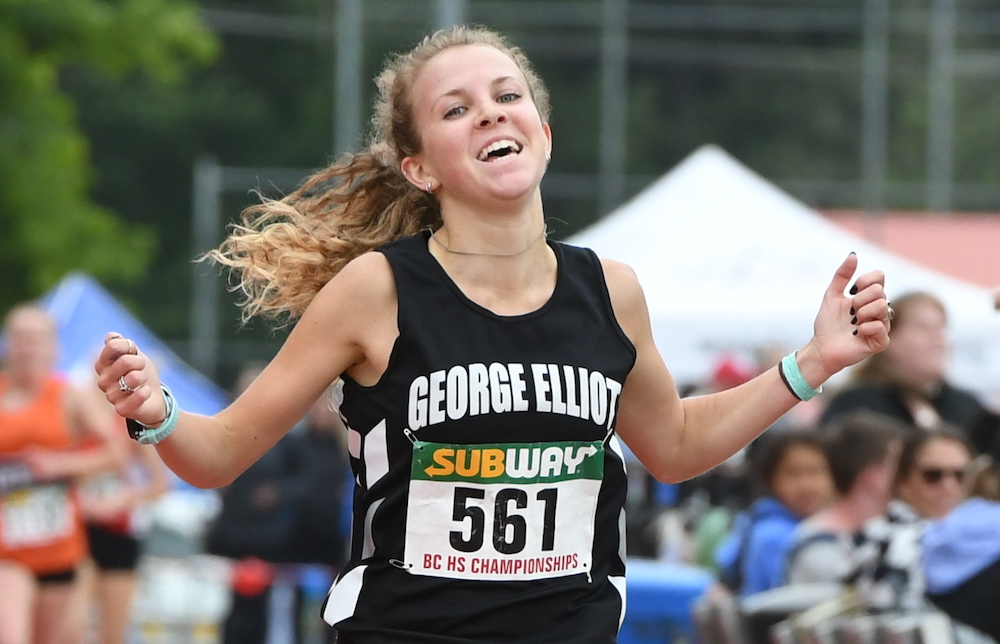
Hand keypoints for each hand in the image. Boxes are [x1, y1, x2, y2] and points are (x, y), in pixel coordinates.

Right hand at [94, 333, 165, 427]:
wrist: (154, 398)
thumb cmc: (142, 374)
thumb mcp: (136, 356)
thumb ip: (124, 345)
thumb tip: (110, 336)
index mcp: (103, 365)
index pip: (113, 346)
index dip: (129, 346)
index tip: (134, 352)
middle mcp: (103, 380)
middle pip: (125, 361)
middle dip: (140, 362)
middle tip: (141, 369)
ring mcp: (111, 396)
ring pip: (132, 378)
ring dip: (143, 377)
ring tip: (142, 381)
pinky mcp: (121, 410)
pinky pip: (135, 397)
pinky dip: (145, 392)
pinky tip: (146, 391)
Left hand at [805, 253, 890, 378]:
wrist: (822, 347)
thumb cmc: (827, 323)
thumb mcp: (831, 295)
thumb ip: (842, 275)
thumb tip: (853, 254)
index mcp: (870, 297)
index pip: (879, 276)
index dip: (863, 281)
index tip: (850, 292)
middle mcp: (880, 309)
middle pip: (880, 291)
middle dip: (859, 301)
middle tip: (850, 313)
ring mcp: (883, 325)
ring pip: (882, 307)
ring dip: (861, 314)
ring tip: (853, 323)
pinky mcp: (881, 341)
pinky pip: (880, 326)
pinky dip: (864, 328)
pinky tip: (856, 333)